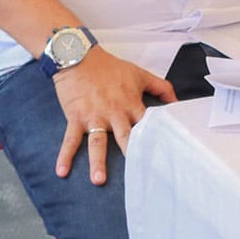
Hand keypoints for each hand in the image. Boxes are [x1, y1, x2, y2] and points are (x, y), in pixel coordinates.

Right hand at [51, 48, 175, 185]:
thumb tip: (177, 102)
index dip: (156, 138)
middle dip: (131, 154)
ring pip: (97, 142)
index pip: (147, 124)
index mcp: (131, 104)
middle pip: (125, 137)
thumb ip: (161, 87)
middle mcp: (114, 113)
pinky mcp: (76, 117)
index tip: (163, 156)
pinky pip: (70, 139)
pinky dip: (65, 155)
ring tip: (99, 180)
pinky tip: (62, 171)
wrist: (80, 57)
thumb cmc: (110, 67)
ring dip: (97, 162)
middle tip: (138, 174)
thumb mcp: (140, 74)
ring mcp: (94, 117)